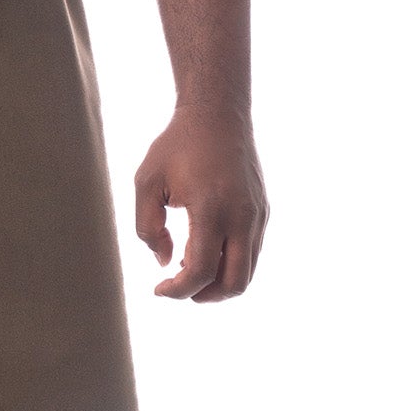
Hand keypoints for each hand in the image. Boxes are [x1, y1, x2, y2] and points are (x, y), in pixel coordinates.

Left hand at [133, 107, 268, 301]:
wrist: (218, 114)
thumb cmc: (177, 145)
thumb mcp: (146, 182)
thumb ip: (147, 227)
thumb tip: (165, 262)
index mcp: (211, 208)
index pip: (201, 270)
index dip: (178, 290)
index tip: (159, 289)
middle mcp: (242, 216)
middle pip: (235, 283)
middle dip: (204, 296)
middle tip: (179, 288)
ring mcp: (258, 215)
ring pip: (247, 271)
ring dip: (218, 281)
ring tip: (188, 267)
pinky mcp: (263, 211)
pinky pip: (251, 252)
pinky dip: (229, 263)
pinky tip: (204, 249)